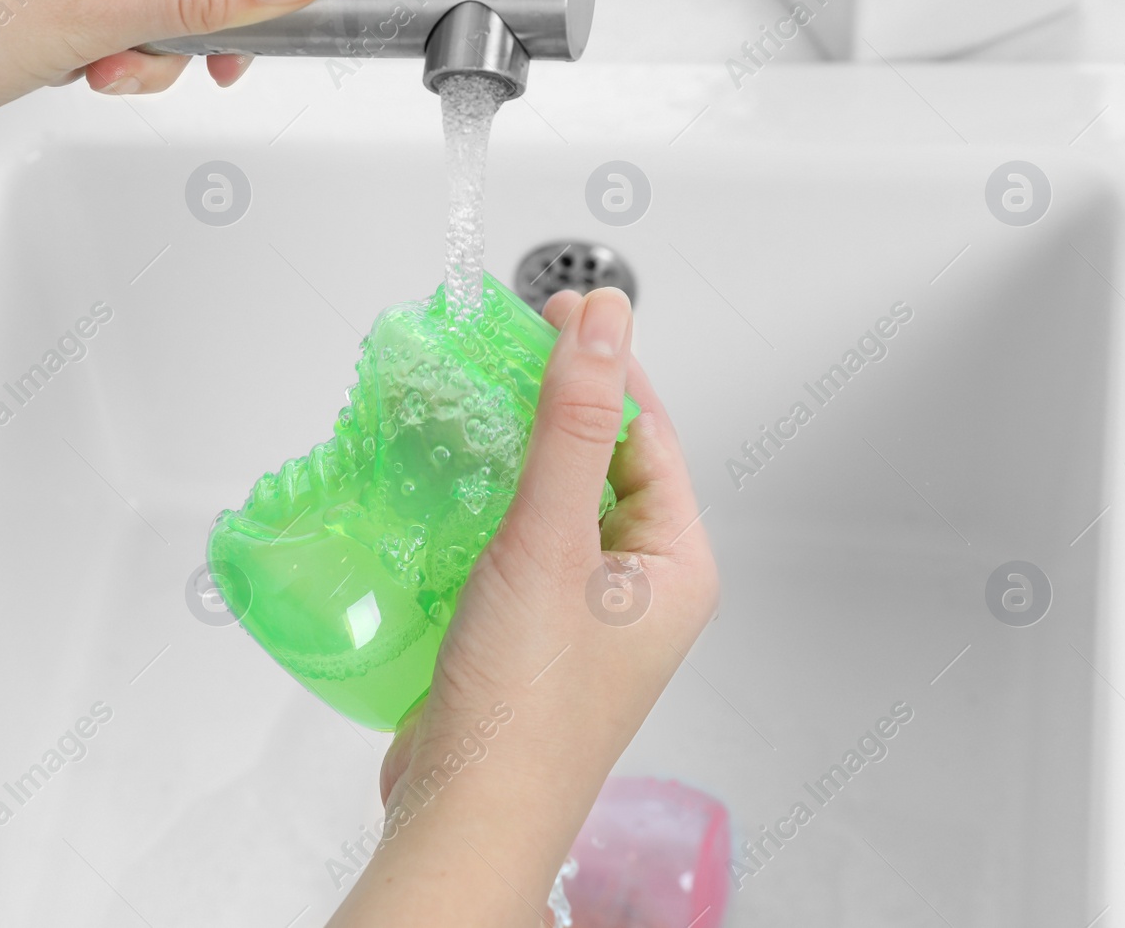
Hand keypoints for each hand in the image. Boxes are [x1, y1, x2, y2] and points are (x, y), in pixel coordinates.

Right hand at [331, 287, 719, 926]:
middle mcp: (638, 587)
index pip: (650, 434)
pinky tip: (448, 478)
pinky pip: (518, 538)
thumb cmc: (521, 709)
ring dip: (516, 449)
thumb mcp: (549, 542)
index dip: (607, 364)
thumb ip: (572, 425)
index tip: (561, 309)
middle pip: (603, 460)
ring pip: (556, 499)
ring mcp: (583, 610)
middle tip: (507, 345)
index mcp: (675, 567)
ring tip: (471, 398)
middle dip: (557, 401)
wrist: (463, 814)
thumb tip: (602, 324)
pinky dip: (487, 500)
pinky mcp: (529, 627)